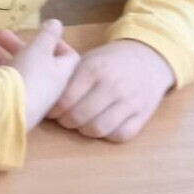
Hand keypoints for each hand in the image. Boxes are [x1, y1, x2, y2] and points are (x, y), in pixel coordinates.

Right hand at [0, 22, 79, 127]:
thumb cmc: (29, 74)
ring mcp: (29, 95)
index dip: (56, 42)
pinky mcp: (12, 102)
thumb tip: (57, 24)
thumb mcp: (40, 48)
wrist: (8, 109)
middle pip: (35, 60)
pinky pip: (5, 82)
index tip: (41, 34)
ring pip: (16, 70)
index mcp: (61, 73)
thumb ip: (48, 34)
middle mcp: (47, 85)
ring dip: (0, 55)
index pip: (68, 56)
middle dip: (15, 45)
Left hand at [45, 39, 174, 142]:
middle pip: (78, 117)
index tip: (50, 112)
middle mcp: (112, 85)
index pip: (64, 100)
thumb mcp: (87, 59)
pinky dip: (107, 134)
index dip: (53, 110)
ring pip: (98, 129)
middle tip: (64, 119)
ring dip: (84, 130)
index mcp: (94, 69)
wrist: (149, 57)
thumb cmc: (109, 61)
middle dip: (66, 122)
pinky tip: (102, 125)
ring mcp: (130, 101)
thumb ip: (67, 77)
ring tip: (81, 123)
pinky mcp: (143, 115)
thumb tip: (43, 97)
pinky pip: (120, 135)